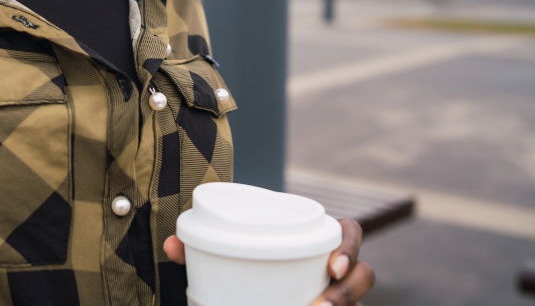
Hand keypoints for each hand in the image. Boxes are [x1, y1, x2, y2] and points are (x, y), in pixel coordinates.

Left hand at [162, 218, 374, 305]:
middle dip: (349, 292)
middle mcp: (337, 271)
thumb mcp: (229, 254)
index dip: (349, 248)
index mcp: (317, 241)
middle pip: (364, 276)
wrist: (252, 293)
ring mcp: (340, 297)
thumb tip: (170, 247)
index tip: (331, 266)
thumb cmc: (247, 262)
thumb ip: (201, 250)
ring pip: (359, 303)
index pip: (350, 234)